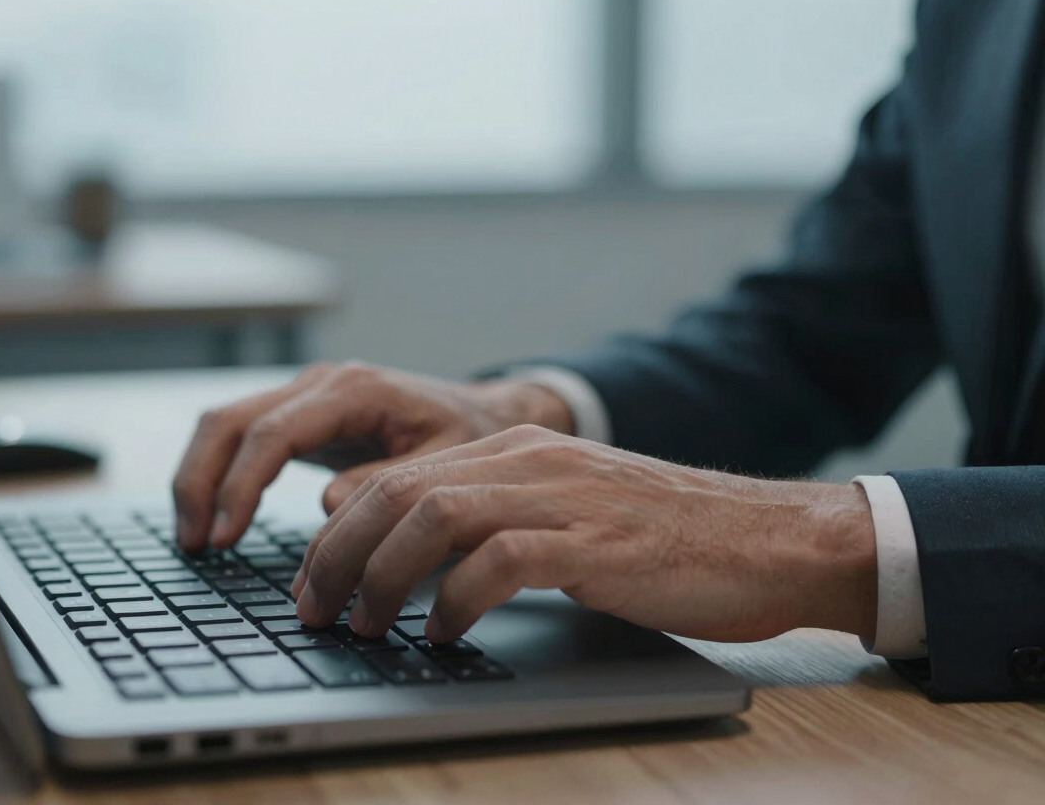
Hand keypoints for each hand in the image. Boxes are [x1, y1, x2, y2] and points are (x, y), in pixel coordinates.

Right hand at [171, 362, 573, 550]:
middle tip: (197, 545)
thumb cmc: (470, 439)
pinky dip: (219, 476)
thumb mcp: (444, 468)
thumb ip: (387, 487)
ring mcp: (306, 396)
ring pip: (224, 425)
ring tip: (195, 540)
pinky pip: (242, 438)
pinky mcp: (301, 417)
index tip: (227, 536)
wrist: (486, 416)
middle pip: (231, 421)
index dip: (242, 485)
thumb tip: (327, 508)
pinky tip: (217, 520)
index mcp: (354, 390)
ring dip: (200, 479)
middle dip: (202, 482)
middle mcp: (321, 384)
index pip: (272, 432)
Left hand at [292, 425, 877, 644]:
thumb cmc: (664, 540)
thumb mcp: (564, 515)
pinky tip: (442, 632)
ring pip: (433, 517)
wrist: (768, 538)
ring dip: (382, 575)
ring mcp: (561, 497)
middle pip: (397, 493)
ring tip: (366, 624)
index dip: (339, 531)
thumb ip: (495, 524)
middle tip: (316, 609)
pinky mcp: (594, 541)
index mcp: (515, 450)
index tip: (315, 580)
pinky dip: (455, 598)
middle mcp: (528, 461)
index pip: (397, 478)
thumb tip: (416, 568)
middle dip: (338, 554)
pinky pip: (499, 561)